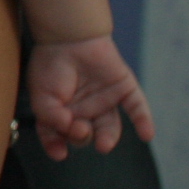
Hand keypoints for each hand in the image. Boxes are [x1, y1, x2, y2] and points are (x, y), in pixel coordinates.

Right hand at [26, 35, 154, 159]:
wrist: (69, 36)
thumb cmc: (50, 65)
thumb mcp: (42, 96)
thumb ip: (50, 118)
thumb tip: (68, 132)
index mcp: (61, 111)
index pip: (59, 134)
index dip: (57, 146)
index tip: (59, 153)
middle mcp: (84, 108)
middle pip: (85, 134)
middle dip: (81, 136)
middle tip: (78, 129)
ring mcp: (104, 100)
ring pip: (110, 127)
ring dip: (108, 138)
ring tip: (103, 144)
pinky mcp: (123, 88)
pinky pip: (137, 108)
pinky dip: (144, 121)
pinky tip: (147, 135)